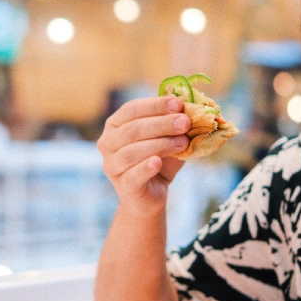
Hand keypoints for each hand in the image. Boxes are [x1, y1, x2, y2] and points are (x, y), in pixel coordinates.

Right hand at [97, 95, 190, 216]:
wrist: (151, 196)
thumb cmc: (158, 161)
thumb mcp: (168, 139)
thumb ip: (175, 124)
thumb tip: (192, 106)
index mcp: (115, 125)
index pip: (131, 109)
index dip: (155, 105)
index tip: (178, 104)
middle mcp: (108, 143)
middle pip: (133, 129)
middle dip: (161, 124)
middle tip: (185, 123)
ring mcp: (112, 165)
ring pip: (132, 151)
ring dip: (160, 144)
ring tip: (183, 143)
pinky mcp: (123, 186)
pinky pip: (133, 175)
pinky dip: (146, 167)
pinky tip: (158, 162)